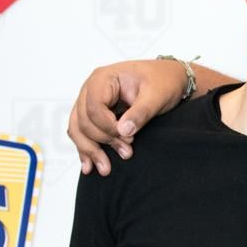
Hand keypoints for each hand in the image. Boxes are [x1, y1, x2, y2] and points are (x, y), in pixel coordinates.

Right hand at [66, 59, 183, 175]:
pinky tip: (90, 165)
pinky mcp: (93, 113)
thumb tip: (123, 131)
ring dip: (90, 150)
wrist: (168, 79)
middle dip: (102, 142)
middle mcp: (91, 88)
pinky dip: (85, 149)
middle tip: (127, 153)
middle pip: (83, 121)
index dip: (108, 128)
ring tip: (105, 168)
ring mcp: (89, 101)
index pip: (94, 108)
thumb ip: (140, 113)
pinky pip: (82, 132)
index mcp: (103, 78)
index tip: (130, 138)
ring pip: (78, 129)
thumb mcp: (157, 96)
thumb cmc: (162, 81)